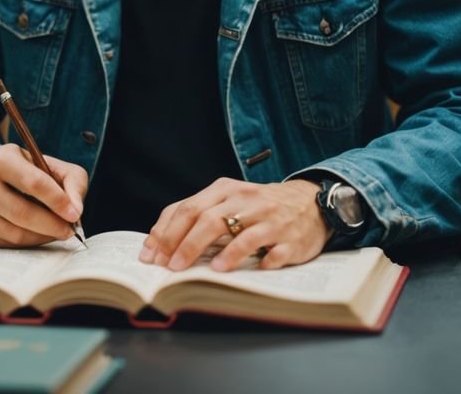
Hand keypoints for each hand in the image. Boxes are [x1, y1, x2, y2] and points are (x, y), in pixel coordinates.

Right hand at [0, 143, 87, 247]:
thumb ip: (73, 181)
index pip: (33, 182)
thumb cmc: (29, 175)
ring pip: (16, 233)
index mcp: (2, 158)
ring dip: (42, 237)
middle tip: (69, 230)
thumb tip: (76, 209)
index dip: (57, 201)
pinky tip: (37, 235)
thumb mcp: (52, 167)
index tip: (75, 214)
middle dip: (52, 225)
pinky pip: (7, 246)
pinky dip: (28, 244)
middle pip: (23, 213)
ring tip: (56, 231)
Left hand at [139, 177, 330, 271]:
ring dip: (219, 253)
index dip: (166, 231)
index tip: (150, 253)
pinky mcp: (288, 238)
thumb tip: (161, 242)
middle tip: (170, 267)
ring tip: (205, 271)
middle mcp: (244, 200)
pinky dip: (254, 262)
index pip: (188, 207)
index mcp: (224, 189)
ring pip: (238, 233)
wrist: (309, 202)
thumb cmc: (258, 206)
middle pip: (208, 219)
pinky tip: (240, 272)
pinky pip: (270, 251)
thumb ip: (199, 215)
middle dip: (184, 244)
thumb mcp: (229, 200)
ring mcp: (268, 218)